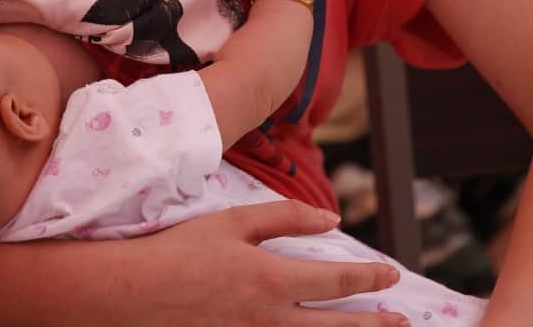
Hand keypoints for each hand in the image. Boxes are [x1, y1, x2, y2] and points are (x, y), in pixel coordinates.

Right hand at [120, 200, 409, 326]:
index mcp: (271, 279)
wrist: (130, 294)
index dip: (370, 277)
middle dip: (376, 325)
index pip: (337, 279)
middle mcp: (269, 319)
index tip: (391, 275)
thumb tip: (332, 218)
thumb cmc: (180, 251)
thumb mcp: (232, 222)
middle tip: (403, 322)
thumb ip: (285, 217)